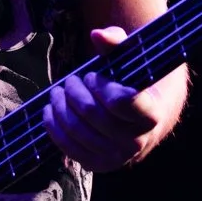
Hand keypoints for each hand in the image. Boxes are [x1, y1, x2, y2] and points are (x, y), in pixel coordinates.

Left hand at [43, 26, 163, 173]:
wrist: (147, 117)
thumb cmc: (137, 81)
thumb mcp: (133, 57)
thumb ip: (118, 43)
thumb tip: (97, 35)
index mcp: (151, 115)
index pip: (121, 102)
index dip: (100, 85)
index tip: (94, 75)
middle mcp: (138, 141)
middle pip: (92, 113)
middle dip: (74, 91)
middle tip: (71, 80)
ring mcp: (118, 157)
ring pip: (76, 130)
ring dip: (60, 106)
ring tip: (59, 92)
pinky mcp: (99, 165)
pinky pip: (68, 148)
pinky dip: (54, 127)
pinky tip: (50, 111)